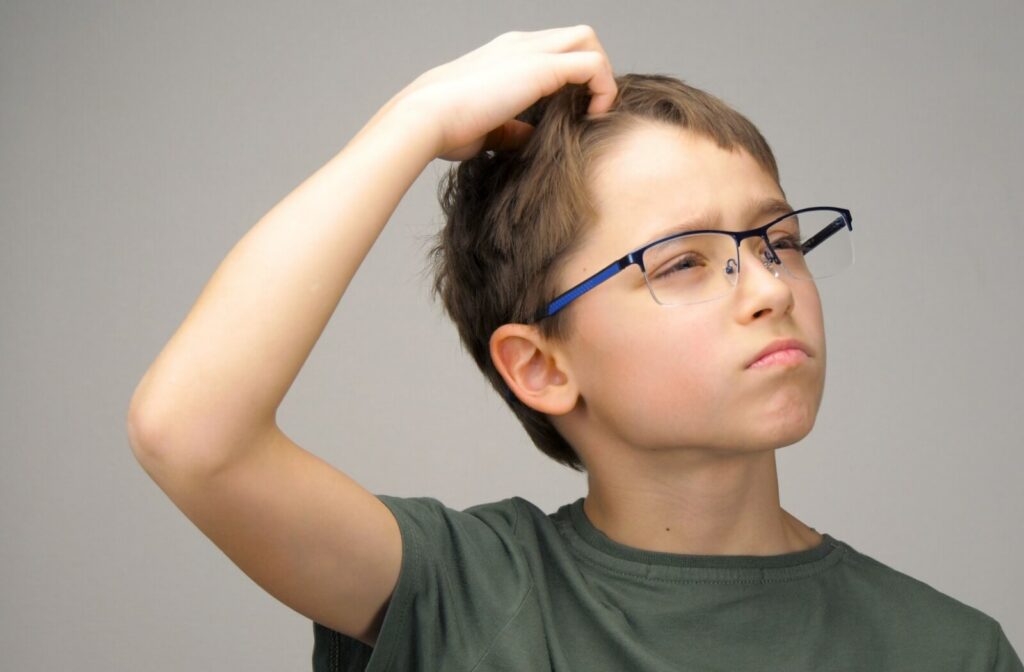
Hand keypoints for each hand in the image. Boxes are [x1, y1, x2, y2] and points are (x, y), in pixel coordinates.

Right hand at [387, 25, 616, 161]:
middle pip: (576, 36)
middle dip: (591, 69)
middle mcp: (520, 45)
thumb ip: (513, 130)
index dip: (572, 78)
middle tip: (589, 108)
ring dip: (600, 73)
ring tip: (594, 111)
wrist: (426, 118)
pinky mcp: (542, 67)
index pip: (553, 51)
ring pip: (587, 39)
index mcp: (505, 55)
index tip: (574, 113)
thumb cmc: (445, 127)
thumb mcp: (488, 129)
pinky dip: (603, 88)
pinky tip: (593, 116)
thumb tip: (530, 141)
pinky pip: (593, 65)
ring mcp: (531, 51)